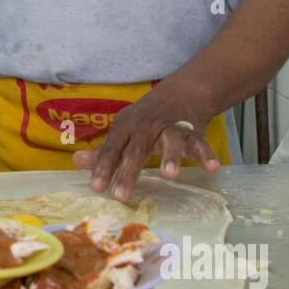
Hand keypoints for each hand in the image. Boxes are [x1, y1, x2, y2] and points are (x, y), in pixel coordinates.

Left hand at [71, 90, 219, 201]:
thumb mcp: (124, 131)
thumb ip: (105, 150)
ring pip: (171, 140)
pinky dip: (207, 154)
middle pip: (138, 148)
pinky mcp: (195, 131)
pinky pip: (201, 143)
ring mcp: (172, 126)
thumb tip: (76, 162)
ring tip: (169, 175)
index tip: (96, 188)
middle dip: (129, 171)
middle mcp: (148, 124)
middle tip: (121, 196)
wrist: (182, 92)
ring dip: (171, 156)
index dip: (103, 167)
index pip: (112, 148)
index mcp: (127, 125)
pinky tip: (212, 168)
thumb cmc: (146, 120)